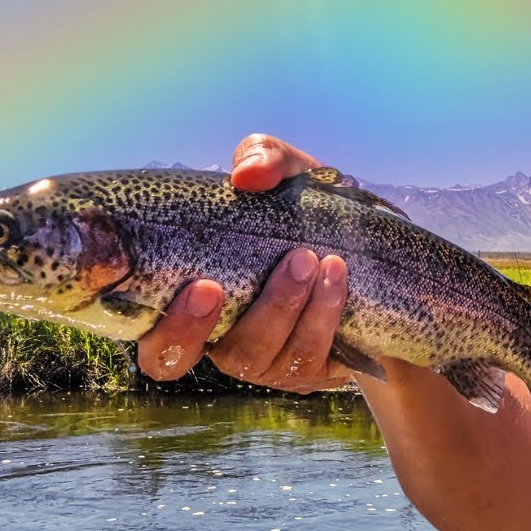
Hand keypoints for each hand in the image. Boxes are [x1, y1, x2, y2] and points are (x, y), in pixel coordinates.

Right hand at [135, 134, 354, 391]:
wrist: (386, 256)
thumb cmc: (313, 215)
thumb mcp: (291, 175)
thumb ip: (264, 157)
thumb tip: (245, 176)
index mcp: (189, 299)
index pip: (143, 328)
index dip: (147, 320)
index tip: (173, 280)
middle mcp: (216, 339)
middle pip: (175, 360)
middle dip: (191, 327)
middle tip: (213, 285)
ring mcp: (262, 363)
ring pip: (255, 355)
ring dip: (280, 307)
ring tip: (308, 259)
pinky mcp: (309, 372)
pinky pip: (307, 357)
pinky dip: (322, 315)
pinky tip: (337, 277)